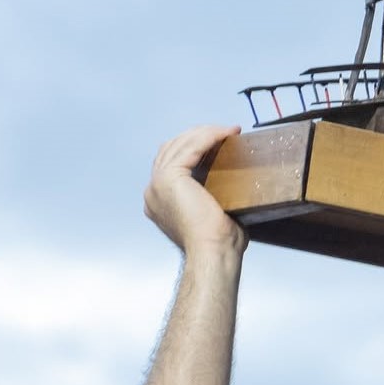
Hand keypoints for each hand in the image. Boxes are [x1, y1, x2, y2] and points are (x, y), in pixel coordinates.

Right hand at [144, 125, 247, 255]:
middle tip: (226, 133)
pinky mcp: (170, 177)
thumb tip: (230, 187)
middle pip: (173, 148)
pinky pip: (191, 146)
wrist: (214, 253)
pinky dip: (210, 137)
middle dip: (200, 136)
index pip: (172, 162)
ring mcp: (158, 183)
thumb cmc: (219, 244)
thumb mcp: (212, 215)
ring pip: (181, 144)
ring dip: (206, 133)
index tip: (220, 143)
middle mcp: (153, 190)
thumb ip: (210, 198)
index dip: (194, 148)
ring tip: (229, 131)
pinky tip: (226, 133)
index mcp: (159, 201)